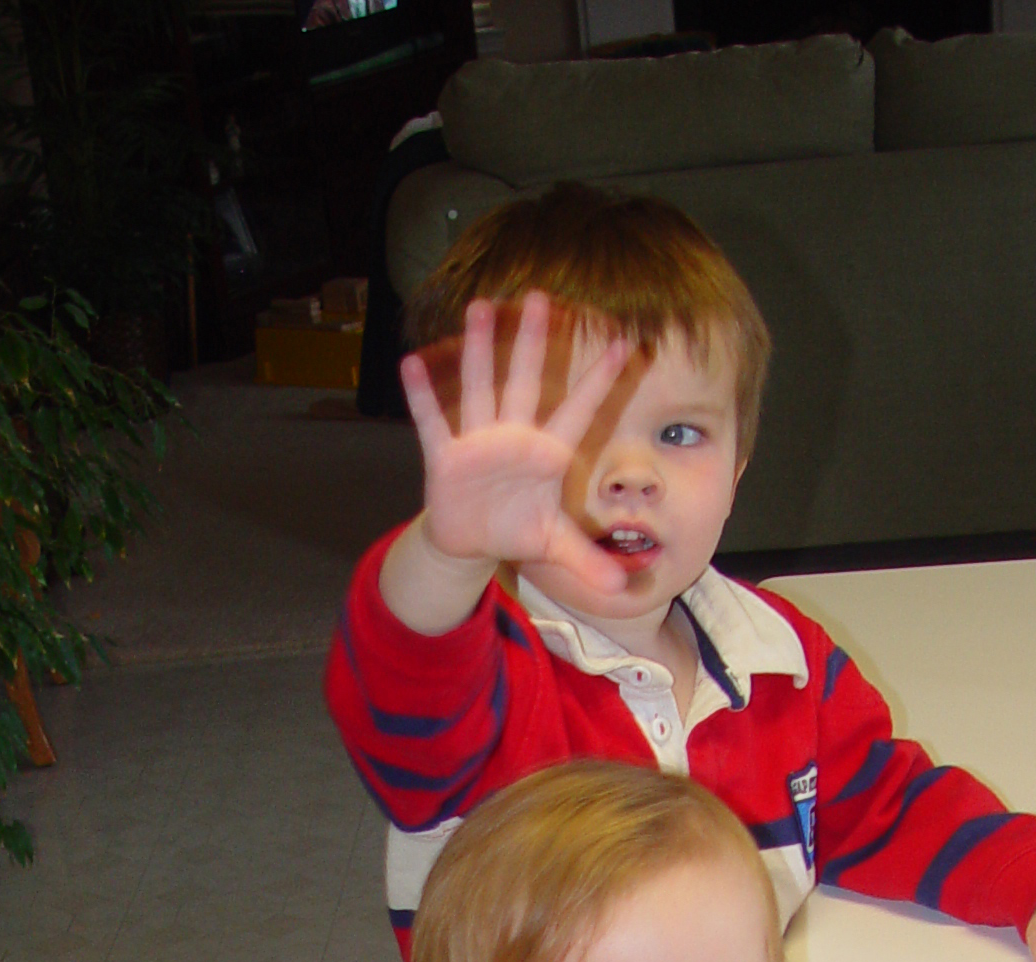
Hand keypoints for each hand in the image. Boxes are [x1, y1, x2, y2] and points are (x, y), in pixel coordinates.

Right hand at [400, 294, 633, 597]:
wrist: (471, 542)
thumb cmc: (515, 529)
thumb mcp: (553, 546)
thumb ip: (587, 561)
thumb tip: (620, 590)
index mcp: (547, 453)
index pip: (579, 412)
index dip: (599, 382)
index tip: (624, 343)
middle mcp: (515, 437)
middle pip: (527, 383)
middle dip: (535, 344)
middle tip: (542, 297)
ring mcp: (479, 442)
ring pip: (481, 389)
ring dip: (479, 351)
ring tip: (481, 308)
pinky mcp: (446, 457)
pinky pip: (433, 423)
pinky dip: (422, 397)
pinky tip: (412, 365)